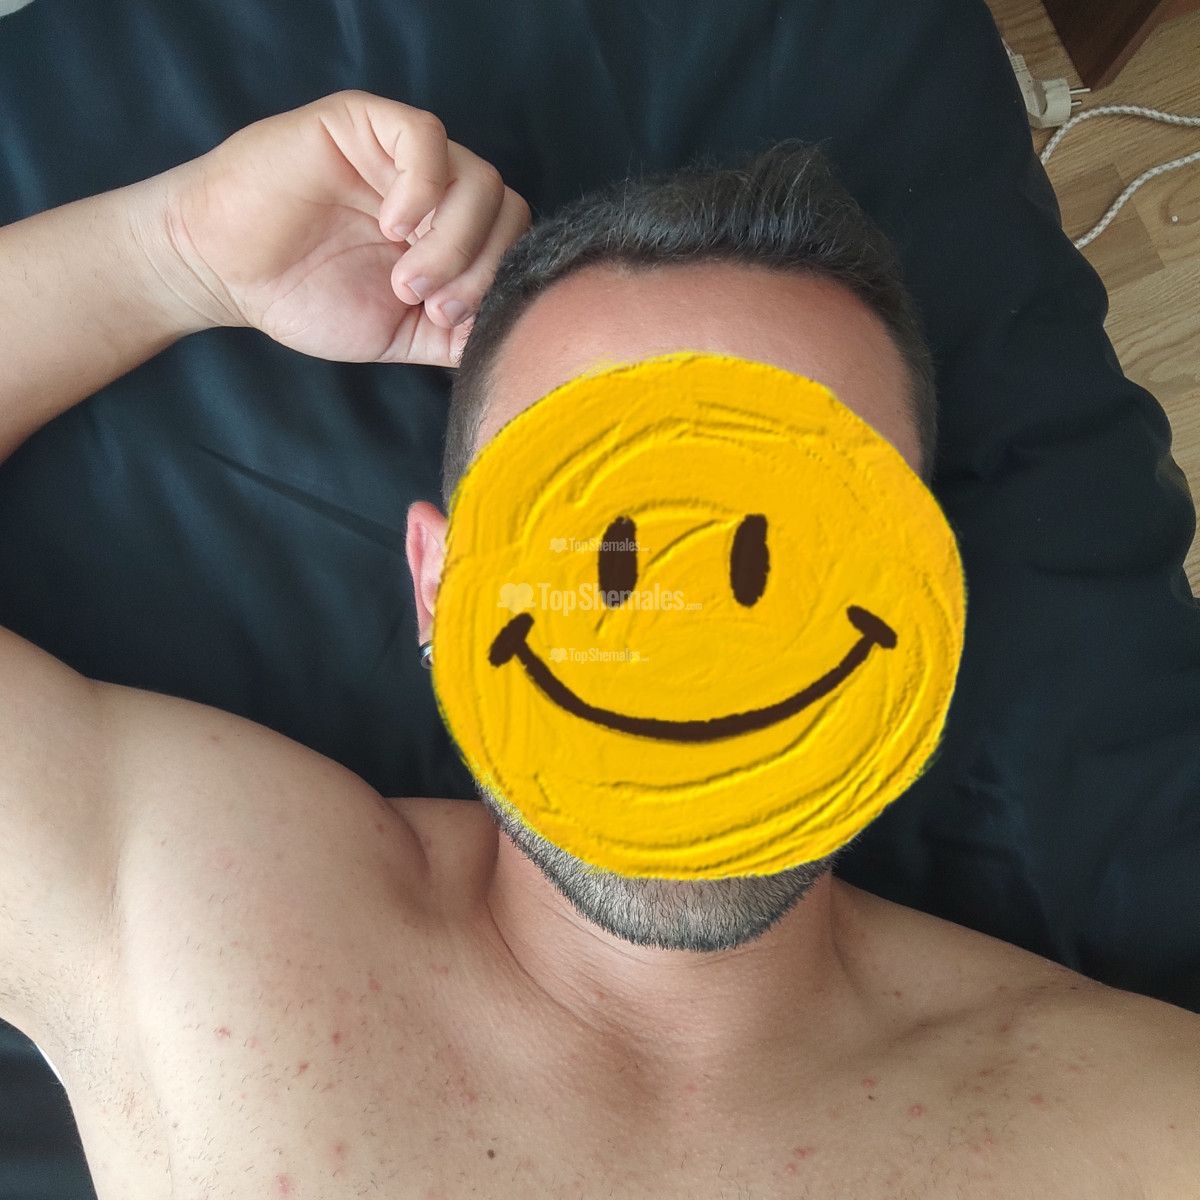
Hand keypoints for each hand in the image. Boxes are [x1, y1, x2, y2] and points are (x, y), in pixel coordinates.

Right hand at [153, 91, 530, 367]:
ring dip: (453, 240)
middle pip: (507, 209)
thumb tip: (509, 338)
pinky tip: (394, 226)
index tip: (448, 321)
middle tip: (431, 302)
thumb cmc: (305, 299)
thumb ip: (454, 336)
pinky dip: (425, 188)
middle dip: (480, 267)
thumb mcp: (399, 334)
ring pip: (478, 178)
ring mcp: (403, 157)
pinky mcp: (364, 125)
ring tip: (405, 278)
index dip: (496, 283)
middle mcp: (436, 193)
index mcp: (448, 237)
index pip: (513, 243)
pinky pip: (426, 138)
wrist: (225, 274)